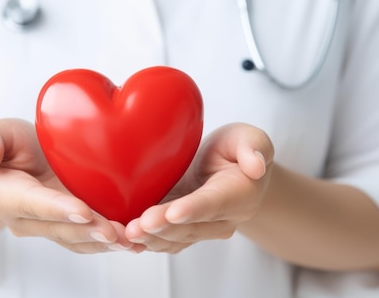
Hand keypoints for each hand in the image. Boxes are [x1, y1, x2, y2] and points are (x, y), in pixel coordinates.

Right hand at [0, 118, 138, 252]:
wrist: (18, 163)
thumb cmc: (8, 145)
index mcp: (4, 195)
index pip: (32, 204)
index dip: (57, 209)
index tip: (83, 211)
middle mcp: (24, 219)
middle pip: (58, 228)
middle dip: (88, 231)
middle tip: (117, 232)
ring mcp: (45, 228)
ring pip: (75, 240)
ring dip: (103, 243)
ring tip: (131, 240)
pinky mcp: (65, 229)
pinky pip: (86, 241)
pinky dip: (109, 243)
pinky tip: (132, 242)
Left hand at [125, 123, 273, 252]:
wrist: (226, 168)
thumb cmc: (236, 148)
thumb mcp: (248, 137)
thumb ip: (254, 146)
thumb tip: (256, 165)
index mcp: (240, 195)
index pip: (215, 203)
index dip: (194, 209)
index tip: (174, 212)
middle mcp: (221, 220)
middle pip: (190, 227)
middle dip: (164, 227)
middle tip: (139, 225)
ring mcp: (200, 229)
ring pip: (174, 239)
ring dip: (150, 238)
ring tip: (126, 233)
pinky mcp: (180, 231)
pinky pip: (163, 241)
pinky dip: (144, 242)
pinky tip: (123, 239)